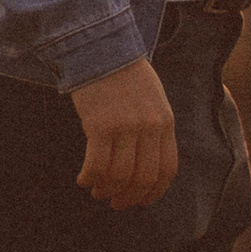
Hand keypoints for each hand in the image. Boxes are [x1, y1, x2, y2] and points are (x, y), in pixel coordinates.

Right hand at [72, 55, 177, 208]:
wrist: (102, 48)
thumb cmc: (126, 75)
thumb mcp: (153, 99)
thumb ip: (155, 128)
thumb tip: (147, 165)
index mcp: (165, 122)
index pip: (167, 170)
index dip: (153, 192)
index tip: (140, 201)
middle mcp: (149, 127)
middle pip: (143, 178)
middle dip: (129, 198)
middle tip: (115, 203)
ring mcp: (125, 127)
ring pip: (119, 176)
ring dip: (106, 190)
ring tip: (97, 191)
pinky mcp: (100, 125)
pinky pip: (96, 165)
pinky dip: (89, 178)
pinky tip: (83, 179)